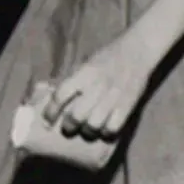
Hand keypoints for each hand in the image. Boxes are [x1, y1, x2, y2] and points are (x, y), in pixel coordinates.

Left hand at [43, 33, 157, 141]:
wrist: (137, 51)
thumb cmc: (109, 56)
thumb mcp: (88, 63)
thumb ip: (75, 79)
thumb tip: (57, 98)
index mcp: (84, 73)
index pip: (61, 95)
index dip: (51, 111)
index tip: (46, 122)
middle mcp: (96, 86)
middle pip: (76, 115)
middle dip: (69, 126)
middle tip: (68, 128)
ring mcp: (112, 97)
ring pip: (93, 125)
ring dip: (87, 132)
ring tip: (86, 131)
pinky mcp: (127, 105)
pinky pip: (113, 127)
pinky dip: (106, 132)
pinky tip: (104, 131)